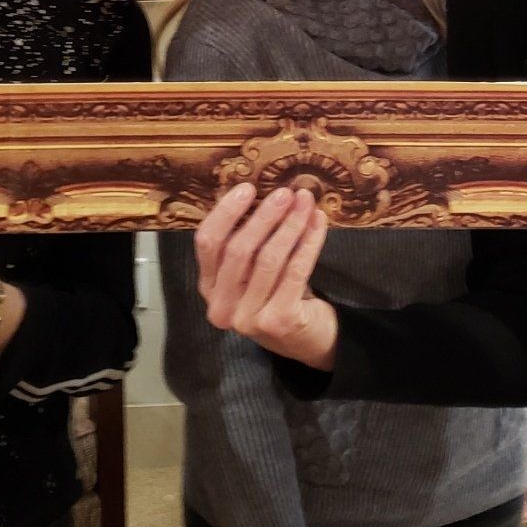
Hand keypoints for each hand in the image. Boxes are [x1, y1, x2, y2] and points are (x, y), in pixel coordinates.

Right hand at [195, 183, 335, 368]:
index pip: (207, 243)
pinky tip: (318, 223)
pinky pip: (295, 272)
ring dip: (290, 224)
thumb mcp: (251, 270)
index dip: (225, 213)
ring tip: (305, 202)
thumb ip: (247, 240)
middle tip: (285, 193)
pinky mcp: (278, 321)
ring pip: (269, 259)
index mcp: (209, 286)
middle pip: (238, 250)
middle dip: (264, 216)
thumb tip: (262, 192)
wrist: (304, 339)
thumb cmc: (275, 294)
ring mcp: (248, 317)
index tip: (248, 188)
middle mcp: (221, 306)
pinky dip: (309, 242)